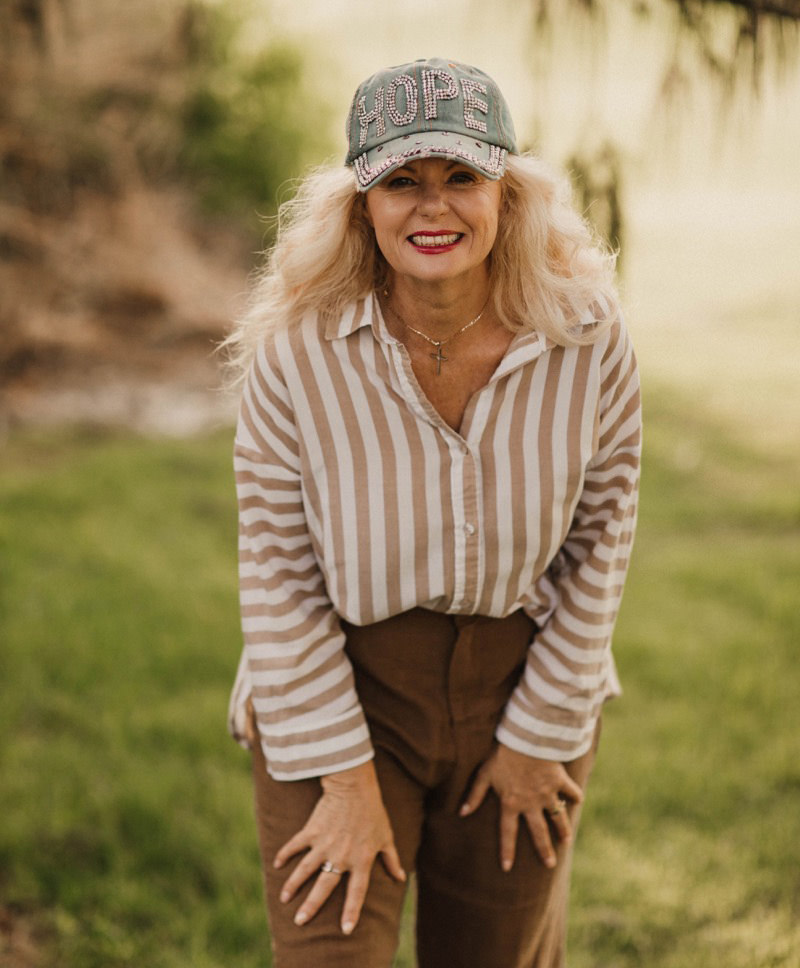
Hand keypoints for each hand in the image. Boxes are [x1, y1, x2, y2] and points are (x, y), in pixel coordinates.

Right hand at [273, 760, 405, 934]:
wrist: (353, 786)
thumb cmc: (373, 811)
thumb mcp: (386, 836)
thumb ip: (392, 859)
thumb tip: (400, 878)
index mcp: (361, 859)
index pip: (357, 892)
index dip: (351, 911)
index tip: (345, 929)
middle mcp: (341, 856)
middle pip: (324, 886)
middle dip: (311, 905)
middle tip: (300, 921)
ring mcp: (324, 844)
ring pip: (305, 870)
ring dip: (293, 884)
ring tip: (284, 898)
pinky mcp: (312, 831)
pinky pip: (296, 845)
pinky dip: (285, 854)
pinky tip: (277, 864)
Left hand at [460, 743, 582, 870]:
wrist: (525, 738)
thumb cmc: (502, 754)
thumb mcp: (485, 773)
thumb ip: (475, 794)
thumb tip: (461, 813)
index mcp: (511, 803)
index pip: (508, 832)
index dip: (506, 850)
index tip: (507, 868)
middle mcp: (531, 803)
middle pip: (538, 832)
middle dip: (544, 850)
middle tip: (550, 865)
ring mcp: (547, 793)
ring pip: (558, 817)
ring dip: (563, 830)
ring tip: (566, 841)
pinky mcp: (559, 781)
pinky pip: (571, 792)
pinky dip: (575, 796)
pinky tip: (578, 801)